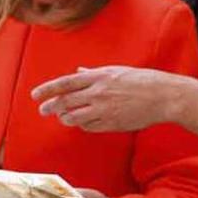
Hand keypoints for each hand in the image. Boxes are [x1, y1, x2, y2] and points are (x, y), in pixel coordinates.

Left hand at [32, 66, 183, 131]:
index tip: (35, 95)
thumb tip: (78, 72)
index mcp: (99, 77)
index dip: (48, 89)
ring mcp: (104, 110)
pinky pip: (89, 127)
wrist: (163, 96)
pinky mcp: (111, 123)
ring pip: (75, 117)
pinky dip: (83, 124)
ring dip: (66, 117)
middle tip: (43, 110)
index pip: (66, 83)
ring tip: (64, 116)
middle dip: (51, 107)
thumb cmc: (141, 80)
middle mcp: (98, 93)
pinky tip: (84, 121)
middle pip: (66, 102)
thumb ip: (94, 74)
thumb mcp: (115, 71)